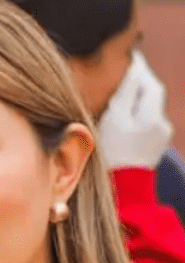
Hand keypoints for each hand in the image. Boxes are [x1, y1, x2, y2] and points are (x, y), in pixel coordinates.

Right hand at [97, 50, 172, 169]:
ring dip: (135, 101)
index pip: (150, 83)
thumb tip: (132, 70)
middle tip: (122, 73)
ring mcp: (158, 139)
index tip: (127, 57)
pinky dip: (134, 117)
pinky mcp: (151, 150)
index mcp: (153, 115)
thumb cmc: (112, 156)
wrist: (120, 193)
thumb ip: (125, 92)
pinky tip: (120, 120)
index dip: (138, 69)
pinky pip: (144, 125)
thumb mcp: (114, 119)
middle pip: (151, 96)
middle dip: (138, 84)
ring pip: (147, 111)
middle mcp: (162, 125)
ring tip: (118, 96)